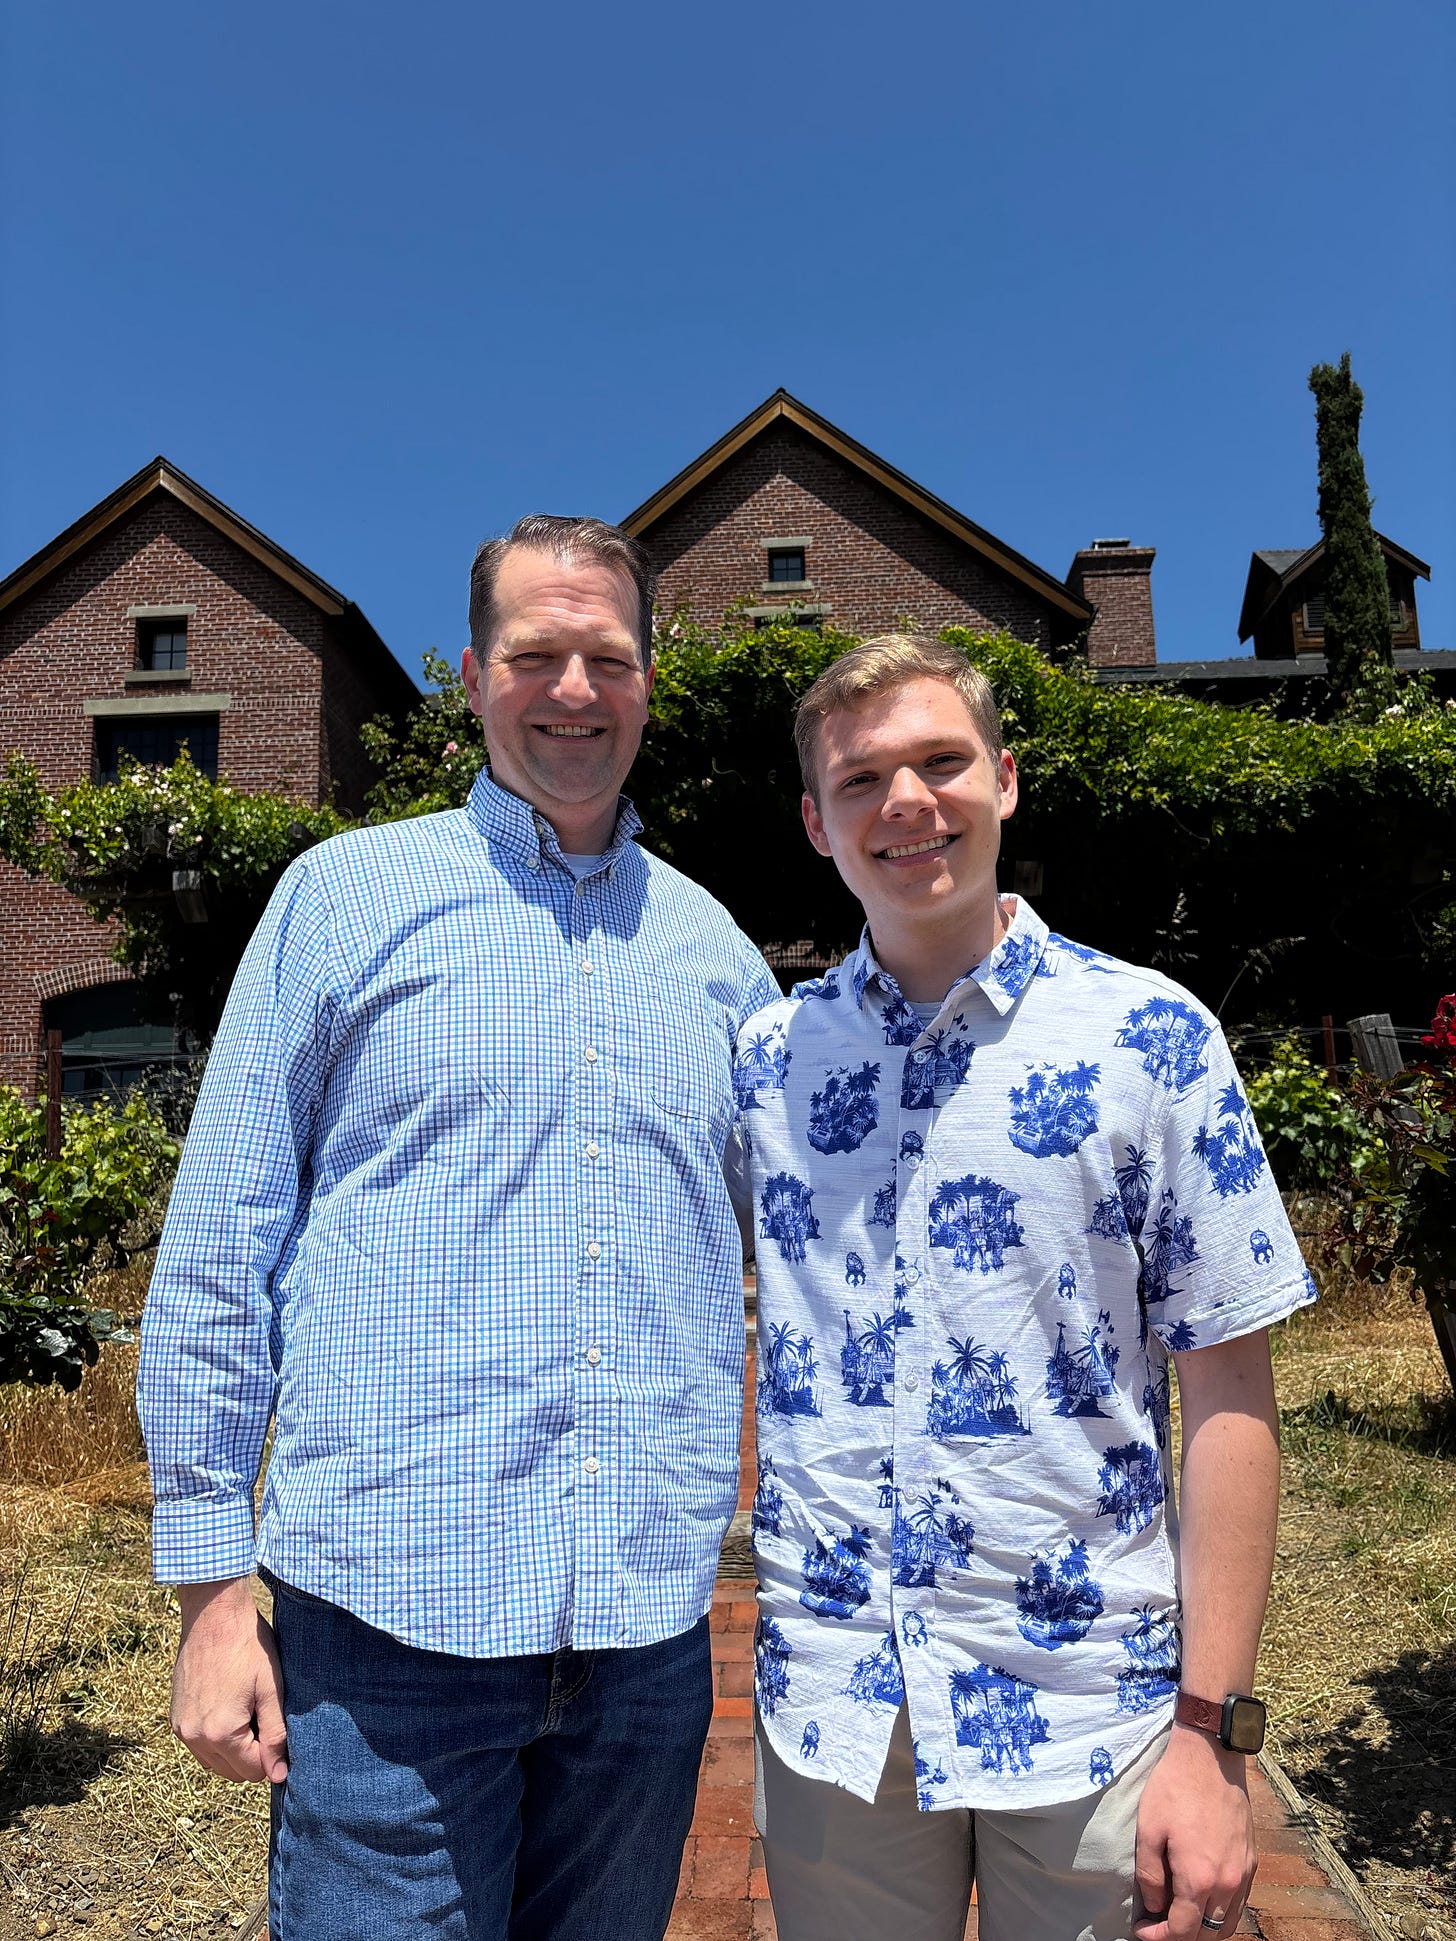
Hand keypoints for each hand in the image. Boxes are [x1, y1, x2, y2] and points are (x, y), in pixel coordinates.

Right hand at [170, 1578, 288, 1783]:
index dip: (272, 1755)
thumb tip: (279, 1776)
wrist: (213, 1614)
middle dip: (252, 1754)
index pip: (253, 1771)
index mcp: (220, 1732)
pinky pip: (199, 1745)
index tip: (278, 1727)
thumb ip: (275, 1736)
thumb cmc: (249, 1646)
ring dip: (234, 1749)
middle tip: (263, 1717)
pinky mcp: (175, 1717)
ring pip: (214, 1761)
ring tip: (248, 1710)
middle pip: (232, 1772)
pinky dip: (216, 1738)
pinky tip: (230, 1707)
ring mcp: (181, 1728)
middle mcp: (194, 1736)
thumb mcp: (272, 1689)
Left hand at [1132, 1724, 1256, 1940]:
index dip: (1160, 1938)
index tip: (1143, 1931)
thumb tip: (1154, 1908)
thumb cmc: (1174, 1789)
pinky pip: (1239, 1904)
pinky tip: (1204, 1902)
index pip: (1183, 1931)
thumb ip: (1150, 1876)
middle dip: (1182, 1938)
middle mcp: (1227, 1883)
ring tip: (1180, 1918)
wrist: (1211, 1757)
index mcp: (1199, 1878)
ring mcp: (1244, 1874)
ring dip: (1204, 1930)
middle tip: (1159, 1926)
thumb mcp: (1148, 1830)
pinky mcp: (1252, 1862)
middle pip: (1207, 1935)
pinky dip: (1222, 1914)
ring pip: (1227, 1924)